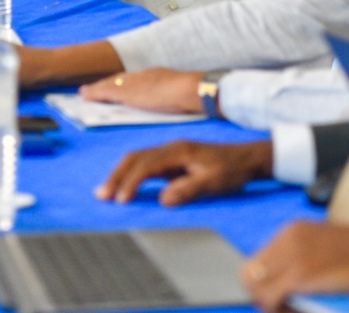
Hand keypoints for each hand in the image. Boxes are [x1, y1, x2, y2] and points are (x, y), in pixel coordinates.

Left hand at [79, 68, 204, 114]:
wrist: (191, 90)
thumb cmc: (191, 95)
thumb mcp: (179, 94)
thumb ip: (173, 96)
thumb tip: (176, 101)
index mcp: (157, 76)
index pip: (134, 80)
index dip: (121, 83)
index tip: (112, 87)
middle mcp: (144, 75)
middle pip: (120, 79)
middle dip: (106, 85)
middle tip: (92, 90)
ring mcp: (136, 82)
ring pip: (111, 84)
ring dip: (98, 88)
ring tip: (85, 93)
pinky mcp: (128, 92)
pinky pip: (106, 91)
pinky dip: (95, 92)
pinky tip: (85, 95)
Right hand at [95, 139, 272, 206]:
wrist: (247, 158)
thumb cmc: (232, 170)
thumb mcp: (214, 182)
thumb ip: (189, 189)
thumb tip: (163, 199)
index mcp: (178, 151)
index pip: (146, 166)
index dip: (131, 182)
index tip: (121, 201)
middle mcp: (171, 148)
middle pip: (135, 158)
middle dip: (117, 176)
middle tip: (101, 195)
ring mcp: (171, 153)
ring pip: (138, 159)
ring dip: (121, 174)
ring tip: (106, 192)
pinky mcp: (173, 160)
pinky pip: (146, 164)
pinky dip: (131, 174)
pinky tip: (125, 185)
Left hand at [243, 222, 348, 311]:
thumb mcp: (326, 253)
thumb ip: (300, 263)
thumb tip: (282, 288)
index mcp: (293, 231)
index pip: (256, 263)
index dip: (262, 286)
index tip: (278, 300)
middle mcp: (289, 237)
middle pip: (249, 274)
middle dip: (261, 297)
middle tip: (283, 308)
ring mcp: (295, 253)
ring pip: (255, 286)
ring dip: (270, 304)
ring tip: (291, 309)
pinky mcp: (303, 271)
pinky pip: (272, 296)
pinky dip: (279, 309)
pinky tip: (297, 309)